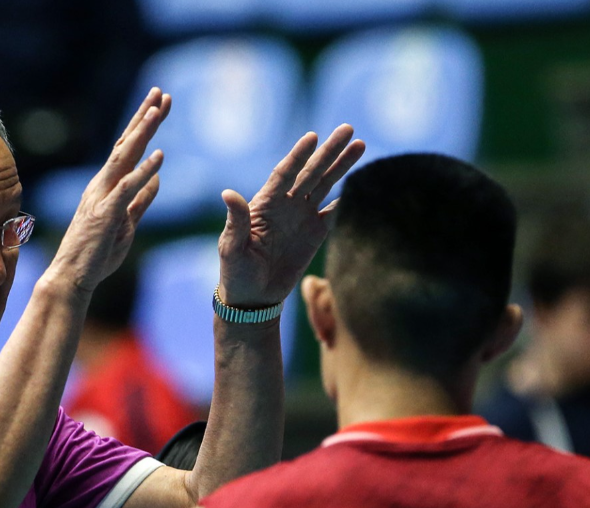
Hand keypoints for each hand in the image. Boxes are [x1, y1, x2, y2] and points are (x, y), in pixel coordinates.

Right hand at [46, 88, 170, 293]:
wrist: (71, 278)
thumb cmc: (96, 254)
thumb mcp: (126, 224)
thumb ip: (141, 201)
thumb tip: (157, 180)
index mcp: (107, 187)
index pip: (128, 149)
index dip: (144, 125)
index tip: (160, 104)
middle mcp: (102, 185)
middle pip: (126, 144)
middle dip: (144, 117)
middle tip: (161, 92)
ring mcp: (102, 198)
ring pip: (124, 158)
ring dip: (143, 133)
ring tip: (158, 110)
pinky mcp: (105, 215)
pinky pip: (127, 189)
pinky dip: (143, 171)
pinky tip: (159, 156)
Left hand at [217, 125, 365, 307]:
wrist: (253, 297)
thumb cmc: (236, 272)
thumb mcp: (232, 247)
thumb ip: (236, 221)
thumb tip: (227, 193)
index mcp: (265, 204)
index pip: (284, 174)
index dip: (298, 156)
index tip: (313, 137)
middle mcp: (286, 205)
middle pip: (311, 172)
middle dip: (329, 152)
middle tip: (348, 129)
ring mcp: (302, 217)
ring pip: (325, 185)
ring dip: (342, 166)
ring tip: (360, 145)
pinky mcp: (315, 233)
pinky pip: (334, 212)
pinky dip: (347, 199)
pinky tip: (362, 184)